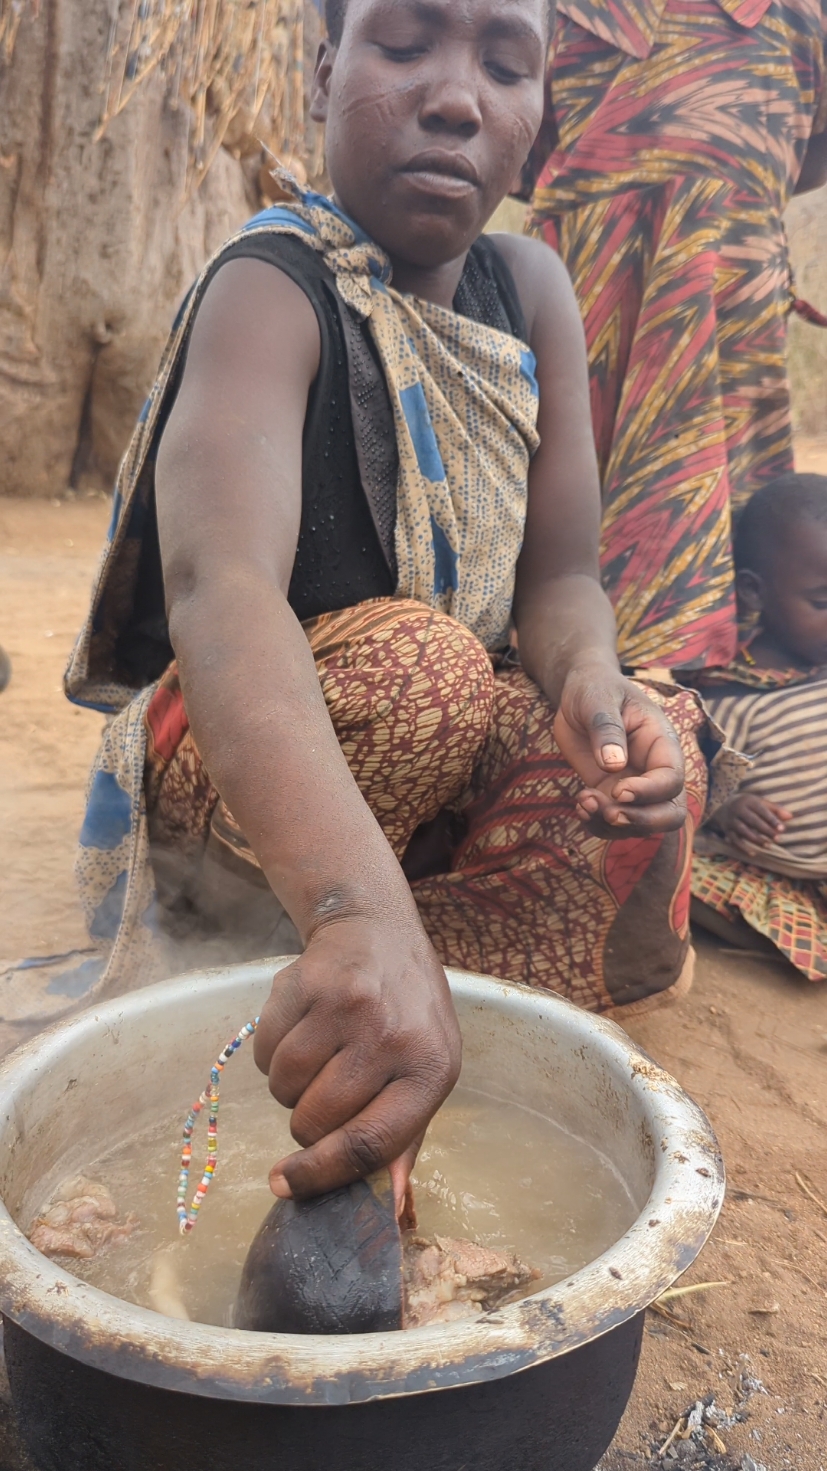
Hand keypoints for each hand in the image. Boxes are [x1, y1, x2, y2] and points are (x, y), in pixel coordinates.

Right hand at [253, 916, 461, 1202]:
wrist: (375, 928)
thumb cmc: (407, 1012)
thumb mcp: (428, 1068)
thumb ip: (404, 1136)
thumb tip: (386, 1205)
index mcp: (431, 1067)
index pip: (371, 1143)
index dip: (322, 1175)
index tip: (285, 1186)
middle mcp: (390, 1036)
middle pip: (317, 1121)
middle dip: (306, 1126)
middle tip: (322, 1096)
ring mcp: (345, 1007)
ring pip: (284, 1088)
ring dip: (289, 1088)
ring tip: (317, 1058)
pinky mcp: (303, 985)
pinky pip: (264, 1052)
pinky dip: (272, 1055)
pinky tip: (301, 1030)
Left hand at [553, 663, 685, 836]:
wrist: (578, 693)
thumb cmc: (595, 689)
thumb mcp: (599, 700)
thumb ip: (607, 729)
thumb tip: (614, 765)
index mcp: (661, 742)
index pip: (672, 778)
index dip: (650, 791)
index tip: (619, 791)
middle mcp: (654, 769)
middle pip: (670, 812)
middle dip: (642, 821)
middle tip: (609, 814)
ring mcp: (634, 785)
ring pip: (641, 824)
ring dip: (613, 825)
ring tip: (583, 802)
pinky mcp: (611, 794)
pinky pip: (613, 822)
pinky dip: (597, 824)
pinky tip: (580, 806)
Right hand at [714, 792, 790, 856]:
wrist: (724, 808)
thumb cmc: (748, 806)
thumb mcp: (760, 803)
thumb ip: (775, 809)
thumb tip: (790, 817)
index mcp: (748, 800)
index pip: (762, 810)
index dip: (772, 820)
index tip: (782, 829)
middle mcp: (738, 809)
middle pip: (753, 821)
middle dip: (766, 831)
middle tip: (778, 839)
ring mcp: (731, 820)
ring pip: (744, 831)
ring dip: (756, 839)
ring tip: (768, 846)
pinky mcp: (726, 830)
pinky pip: (734, 840)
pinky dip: (743, 847)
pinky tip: (753, 853)